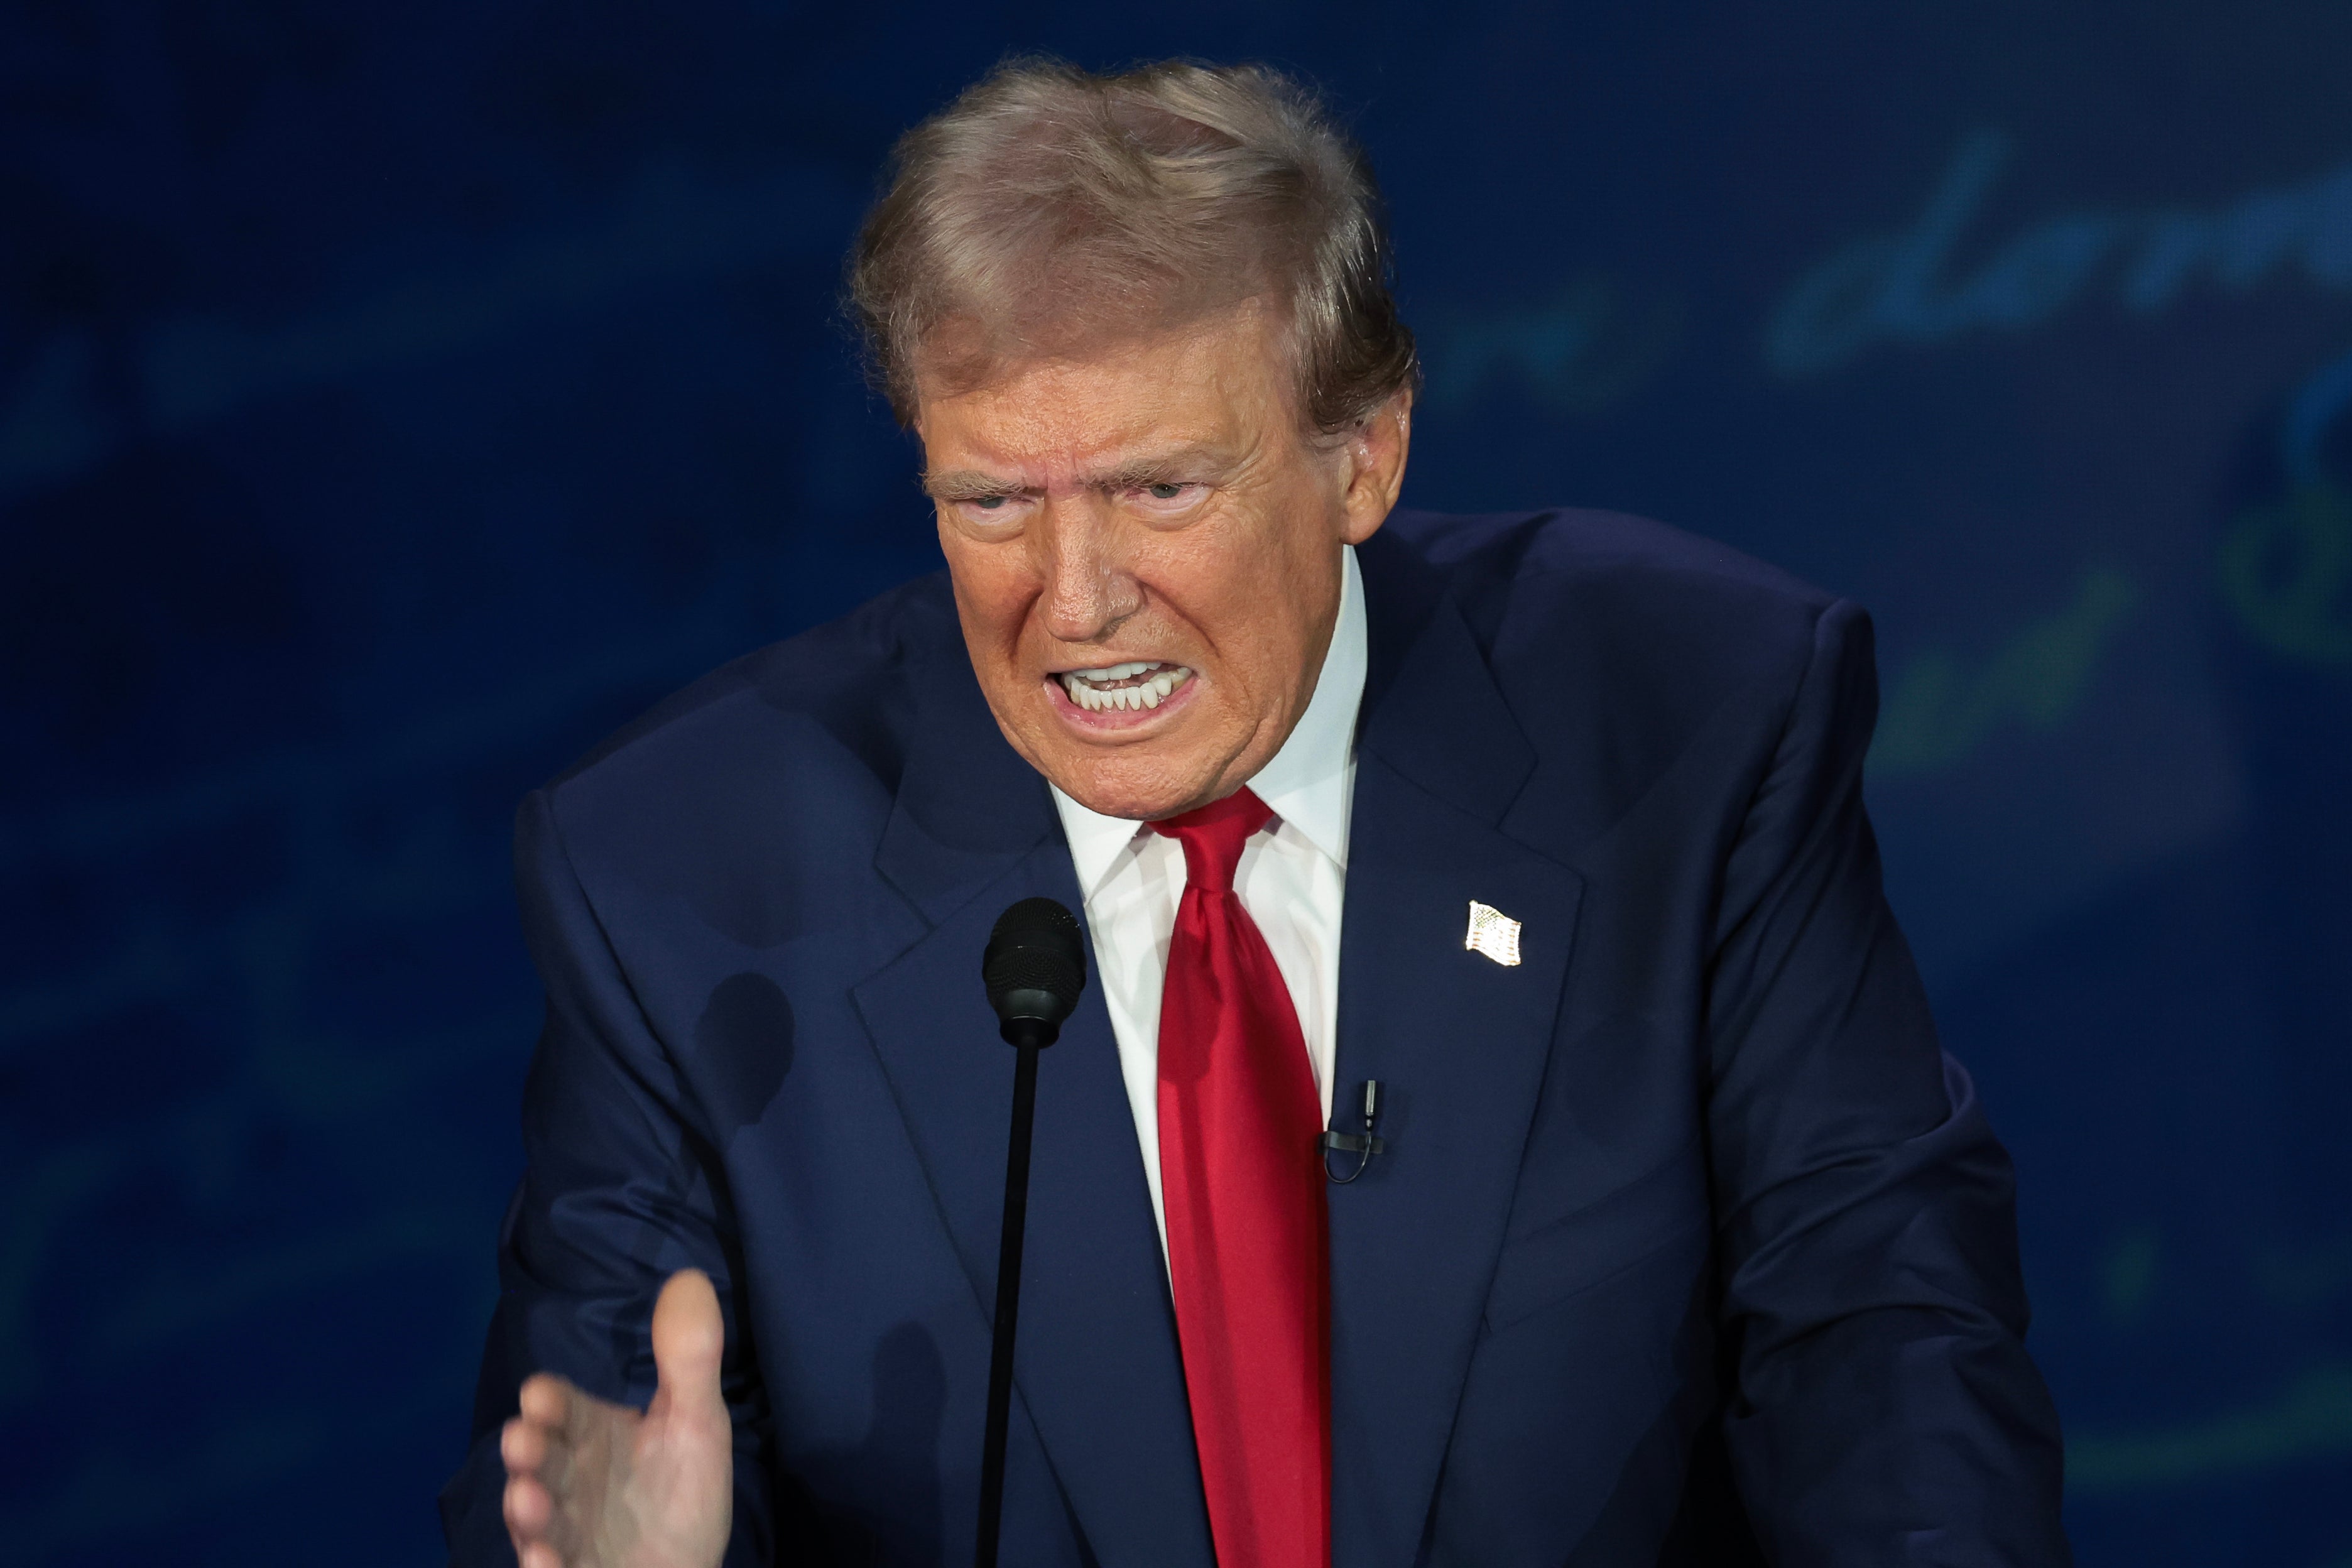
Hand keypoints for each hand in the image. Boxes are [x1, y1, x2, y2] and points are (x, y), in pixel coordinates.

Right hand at [501, 1269, 734, 1567]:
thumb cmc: (679, 1494)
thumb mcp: (697, 1423)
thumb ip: (690, 1359)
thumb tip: (689, 1277)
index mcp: (593, 1436)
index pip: (565, 1410)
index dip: (552, 1402)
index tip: (539, 1394)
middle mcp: (568, 1480)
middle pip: (543, 1461)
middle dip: (530, 1452)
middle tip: (522, 1440)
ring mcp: (565, 1531)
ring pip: (539, 1517)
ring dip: (529, 1510)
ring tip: (526, 1500)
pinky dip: (545, 1564)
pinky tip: (545, 1559)